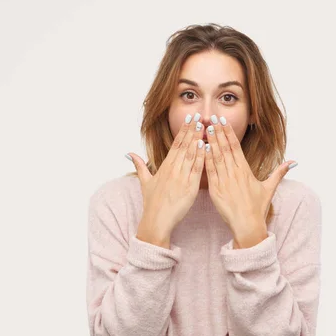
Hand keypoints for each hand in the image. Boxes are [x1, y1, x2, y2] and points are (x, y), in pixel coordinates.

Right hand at [126, 113, 205, 238]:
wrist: (156, 220)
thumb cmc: (152, 203)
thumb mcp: (144, 181)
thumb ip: (139, 165)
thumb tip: (129, 154)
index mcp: (165, 166)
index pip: (176, 144)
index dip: (183, 130)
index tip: (190, 119)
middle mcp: (173, 169)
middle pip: (184, 145)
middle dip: (192, 129)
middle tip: (199, 115)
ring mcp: (182, 177)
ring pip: (191, 154)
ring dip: (198, 139)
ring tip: (204, 126)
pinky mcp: (189, 187)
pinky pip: (197, 169)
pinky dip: (201, 157)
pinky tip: (206, 147)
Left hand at [204, 115, 296, 232]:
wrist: (247, 225)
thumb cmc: (258, 208)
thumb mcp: (270, 188)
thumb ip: (280, 173)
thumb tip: (293, 162)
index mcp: (246, 170)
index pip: (236, 147)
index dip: (229, 133)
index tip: (223, 121)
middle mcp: (235, 173)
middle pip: (225, 148)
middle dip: (218, 132)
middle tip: (212, 118)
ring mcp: (225, 181)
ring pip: (216, 157)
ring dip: (210, 141)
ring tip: (204, 128)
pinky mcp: (216, 190)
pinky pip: (209, 171)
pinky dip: (205, 159)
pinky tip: (200, 148)